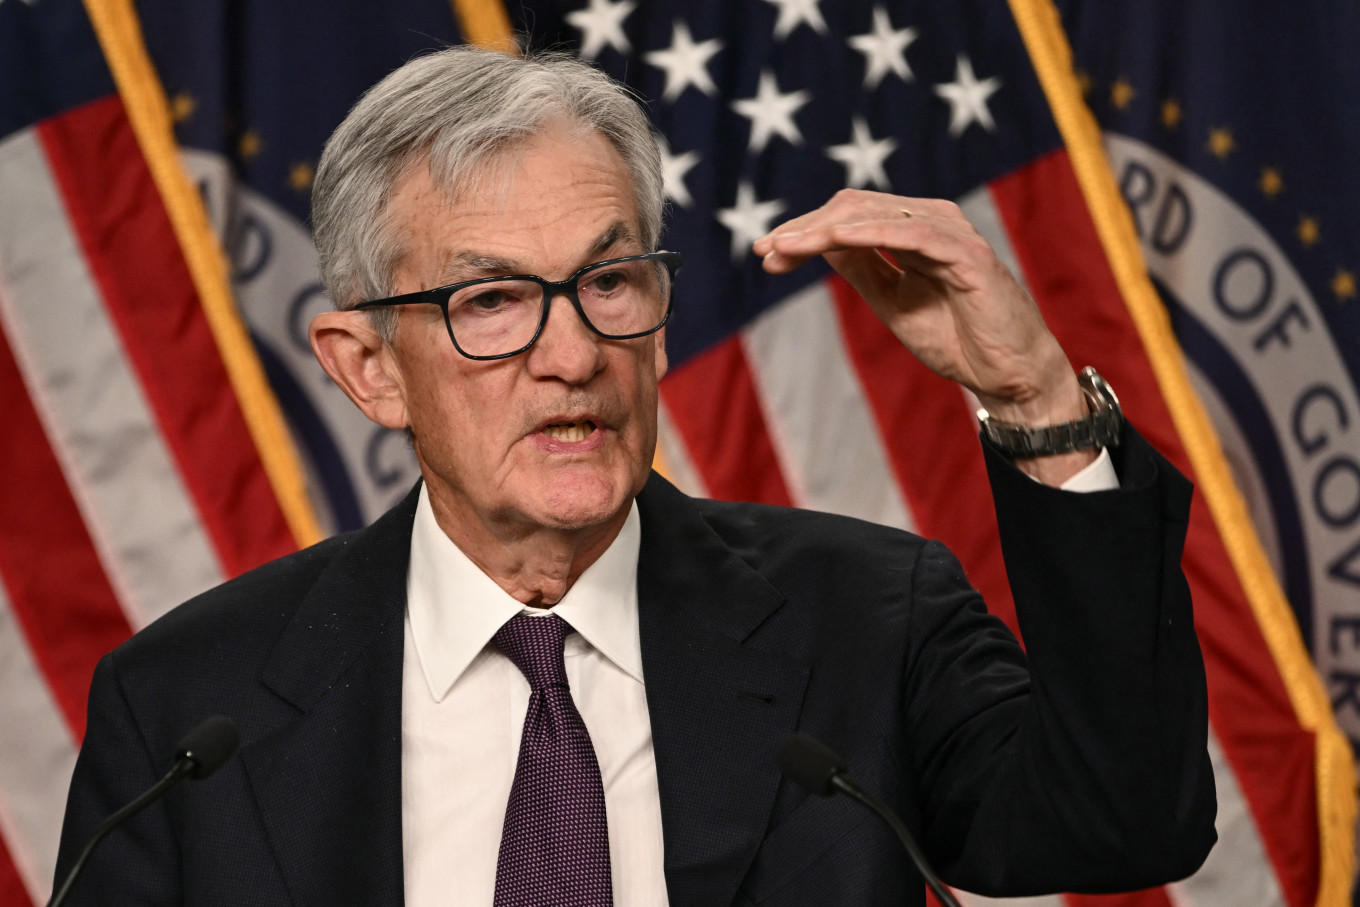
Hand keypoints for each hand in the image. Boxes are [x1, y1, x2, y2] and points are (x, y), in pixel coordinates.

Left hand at [752, 189, 1094, 481]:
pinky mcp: (966, 252)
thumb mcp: (893, 302)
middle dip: (803, 228)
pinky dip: (863, 235)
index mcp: (915, 231)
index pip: (851, 216)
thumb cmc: (957, 339)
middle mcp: (932, 221)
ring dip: (821, 230)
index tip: (767, 254)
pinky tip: (828, 243)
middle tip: (765, 250)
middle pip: (854, 206)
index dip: (805, 231)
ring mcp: (950, 232)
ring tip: (782, 249)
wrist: (1008, 375)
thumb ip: (862, 269)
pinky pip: (907, 233)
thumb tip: (819, 245)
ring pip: (873, 214)